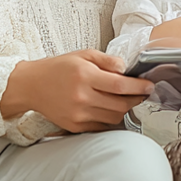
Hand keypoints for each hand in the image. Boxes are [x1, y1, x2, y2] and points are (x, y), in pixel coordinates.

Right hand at [0, 51, 154, 132]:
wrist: (31, 86)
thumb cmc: (58, 68)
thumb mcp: (83, 55)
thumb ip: (107, 60)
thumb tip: (126, 69)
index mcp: (85, 76)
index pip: (120, 86)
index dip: (139, 87)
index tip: (149, 86)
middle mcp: (81, 97)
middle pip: (120, 105)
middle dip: (136, 100)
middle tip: (142, 93)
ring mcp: (78, 115)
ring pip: (114, 118)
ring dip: (125, 110)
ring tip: (126, 100)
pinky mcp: (75, 126)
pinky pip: (102, 126)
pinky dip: (110, 118)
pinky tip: (110, 108)